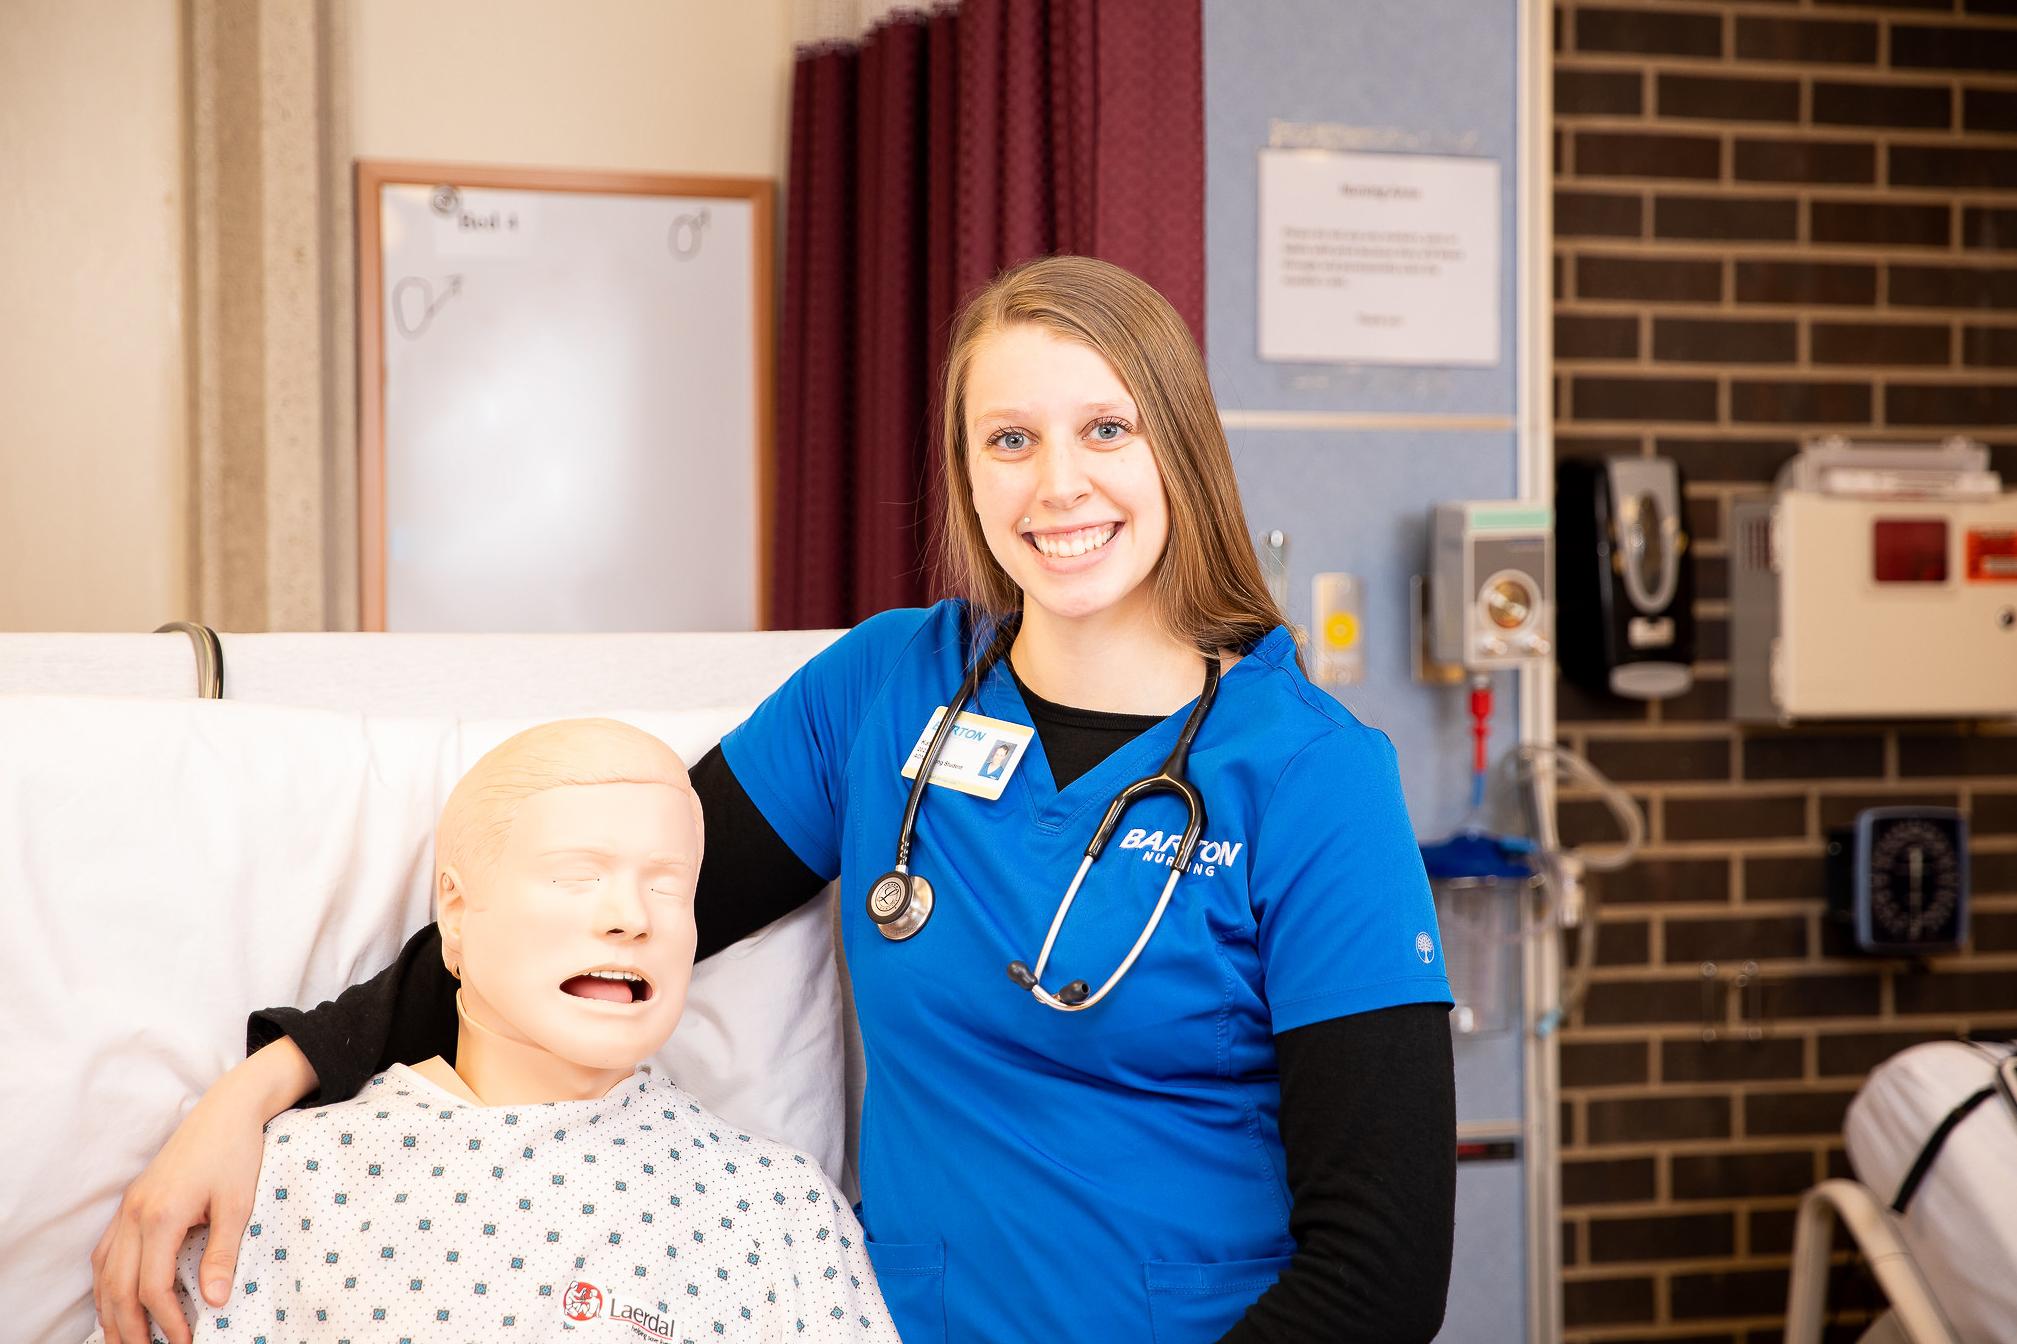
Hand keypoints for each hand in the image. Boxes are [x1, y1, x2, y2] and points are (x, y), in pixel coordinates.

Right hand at [89, 1039, 314, 1343]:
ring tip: (126, 1339)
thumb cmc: (236, 1153)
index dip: (167, 1321)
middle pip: (118, 1287)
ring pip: (104, 1272)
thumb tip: (214, 1302)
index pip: (153, 1286)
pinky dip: (105, 1283)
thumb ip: (223, 1254)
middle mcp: (135, 1215)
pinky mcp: (130, 1203)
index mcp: (162, 1216)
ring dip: (111, 1310)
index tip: (185, 1341)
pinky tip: (115, 1300)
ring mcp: (127, 1208)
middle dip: (130, 1328)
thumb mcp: (238, 1204)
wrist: (225, 1111)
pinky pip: (104, 1252)